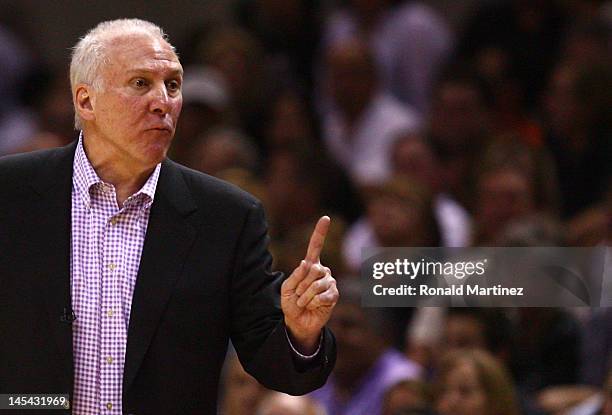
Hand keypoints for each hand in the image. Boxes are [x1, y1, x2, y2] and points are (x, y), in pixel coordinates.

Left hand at [281, 216, 338, 353]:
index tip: (325, 218)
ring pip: (317, 284)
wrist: (298, 322)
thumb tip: (307, 262)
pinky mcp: (334, 295)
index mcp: (310, 265)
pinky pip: (323, 295)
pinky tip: (313, 306)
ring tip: (303, 302)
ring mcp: (329, 282)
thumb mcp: (287, 288)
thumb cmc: (291, 303)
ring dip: (305, 296)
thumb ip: (296, 275)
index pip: (315, 246)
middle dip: (301, 285)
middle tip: (298, 295)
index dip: (320, 232)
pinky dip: (313, 302)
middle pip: (313, 269)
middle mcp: (322, 271)